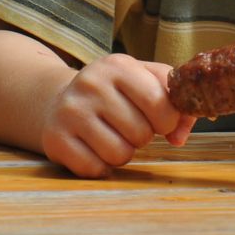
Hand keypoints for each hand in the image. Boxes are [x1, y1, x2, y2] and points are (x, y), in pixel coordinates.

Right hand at [40, 54, 195, 178]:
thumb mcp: (143, 80)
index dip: (167, 119)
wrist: (58, 100)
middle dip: (143, 137)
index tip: (159, 120)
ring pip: (119, 154)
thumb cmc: (113, 93)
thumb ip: (174, 100)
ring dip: (123, 153)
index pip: (158, 102)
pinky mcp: (55, 138)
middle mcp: (91, 84)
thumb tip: (179, 136)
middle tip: (129, 127)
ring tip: (112, 137)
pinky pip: (95, 168)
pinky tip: (93, 149)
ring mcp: (70, 111)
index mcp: (117, 65)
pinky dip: (101, 166)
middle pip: (141, 133)